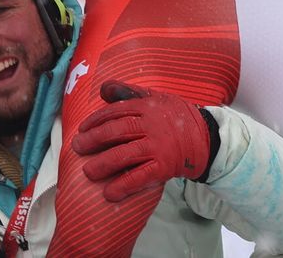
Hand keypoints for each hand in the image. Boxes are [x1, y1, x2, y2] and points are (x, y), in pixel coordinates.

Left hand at [72, 81, 215, 201]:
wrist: (206, 138)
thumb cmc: (176, 117)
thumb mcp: (156, 98)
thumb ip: (129, 93)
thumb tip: (103, 89)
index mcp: (148, 107)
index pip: (116, 111)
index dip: (96, 120)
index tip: (82, 129)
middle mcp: (152, 125)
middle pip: (117, 130)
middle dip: (94, 139)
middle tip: (77, 147)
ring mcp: (157, 146)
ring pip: (126, 154)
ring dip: (104, 163)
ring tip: (88, 171)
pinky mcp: (164, 167)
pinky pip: (140, 177)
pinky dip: (123, 185)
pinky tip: (109, 193)